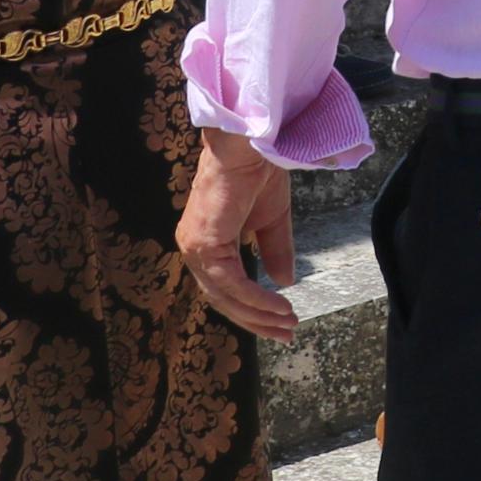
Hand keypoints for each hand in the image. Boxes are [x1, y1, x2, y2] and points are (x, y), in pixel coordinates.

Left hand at [177, 128, 299, 339]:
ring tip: (287, 322)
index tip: (282, 323)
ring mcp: (195, 248)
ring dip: (258, 314)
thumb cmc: (259, 173)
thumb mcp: (272, 222)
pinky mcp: (205, 245)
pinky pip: (231, 283)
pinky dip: (256, 298)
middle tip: (286, 334)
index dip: (252, 310)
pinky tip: (279, 306)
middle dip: (255, 321)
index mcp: (206, 243)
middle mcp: (193, 249)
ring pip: (225, 296)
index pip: (225, 289)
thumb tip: (284, 282)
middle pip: (222, 300)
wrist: (254, 146)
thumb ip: (274, 251)